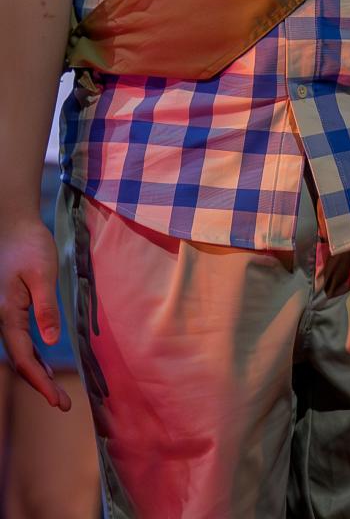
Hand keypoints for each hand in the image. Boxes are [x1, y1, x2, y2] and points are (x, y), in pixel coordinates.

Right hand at [0, 212, 70, 410]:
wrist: (13, 227)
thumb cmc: (28, 247)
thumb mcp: (42, 274)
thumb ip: (45, 308)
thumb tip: (52, 342)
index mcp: (8, 316)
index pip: (25, 359)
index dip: (41, 382)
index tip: (57, 401)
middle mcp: (3, 320)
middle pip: (21, 362)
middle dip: (39, 385)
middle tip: (62, 405)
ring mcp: (6, 316)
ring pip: (20, 354)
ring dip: (36, 374)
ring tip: (56, 394)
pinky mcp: (13, 309)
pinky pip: (21, 341)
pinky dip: (33, 357)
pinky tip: (44, 365)